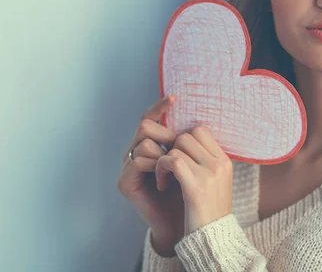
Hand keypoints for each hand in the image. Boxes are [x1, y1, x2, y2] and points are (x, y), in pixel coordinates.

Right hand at [117, 95, 184, 254]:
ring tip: (174, 171)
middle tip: (179, 149)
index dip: (159, 106)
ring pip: (144, 142)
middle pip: (145, 126)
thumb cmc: (190, 191)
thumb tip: (197, 117)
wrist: (184, 223)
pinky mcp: (124, 182)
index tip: (175, 97)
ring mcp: (127, 167)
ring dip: (163, 154)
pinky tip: (165, 180)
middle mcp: (135, 153)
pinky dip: (155, 167)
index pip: (150, 118)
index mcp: (150, 145)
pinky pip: (138, 161)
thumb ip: (186, 142)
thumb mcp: (192, 161)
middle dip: (165, 134)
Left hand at [155, 123, 232, 236]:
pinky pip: (173, 161)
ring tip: (164, 178)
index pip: (201, 130)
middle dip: (171, 149)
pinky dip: (161, 169)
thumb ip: (203, 161)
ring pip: (178, 147)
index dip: (183, 139)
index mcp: (225, 161)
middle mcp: (220, 164)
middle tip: (167, 167)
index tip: (176, 156)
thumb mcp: (213, 182)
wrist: (212, 238)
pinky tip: (161, 184)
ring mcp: (210, 174)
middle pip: (187, 135)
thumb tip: (182, 141)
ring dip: (163, 161)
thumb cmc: (207, 211)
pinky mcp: (196, 187)